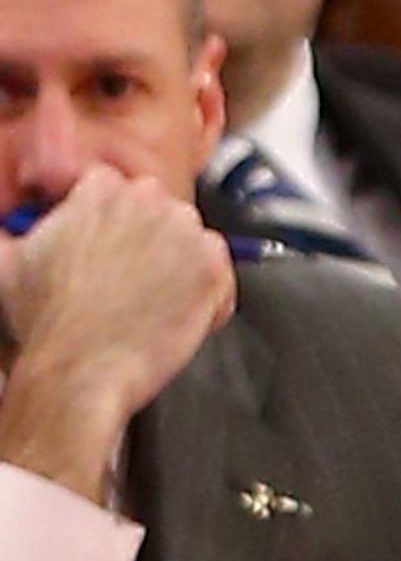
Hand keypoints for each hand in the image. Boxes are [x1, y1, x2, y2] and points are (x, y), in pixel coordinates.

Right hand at [0, 172, 235, 503]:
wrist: (78, 371)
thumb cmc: (43, 321)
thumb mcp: (7, 263)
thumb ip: (8, 232)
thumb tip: (8, 228)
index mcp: (103, 190)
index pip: (115, 189)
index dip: (108, 223)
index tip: (104, 247)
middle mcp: (151, 202)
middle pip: (158, 211)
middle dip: (146, 239)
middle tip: (125, 279)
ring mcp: (188, 236)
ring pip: (190, 242)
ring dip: (177, 266)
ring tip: (148, 302)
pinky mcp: (214, 273)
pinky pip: (220, 279)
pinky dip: (207, 299)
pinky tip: (175, 319)